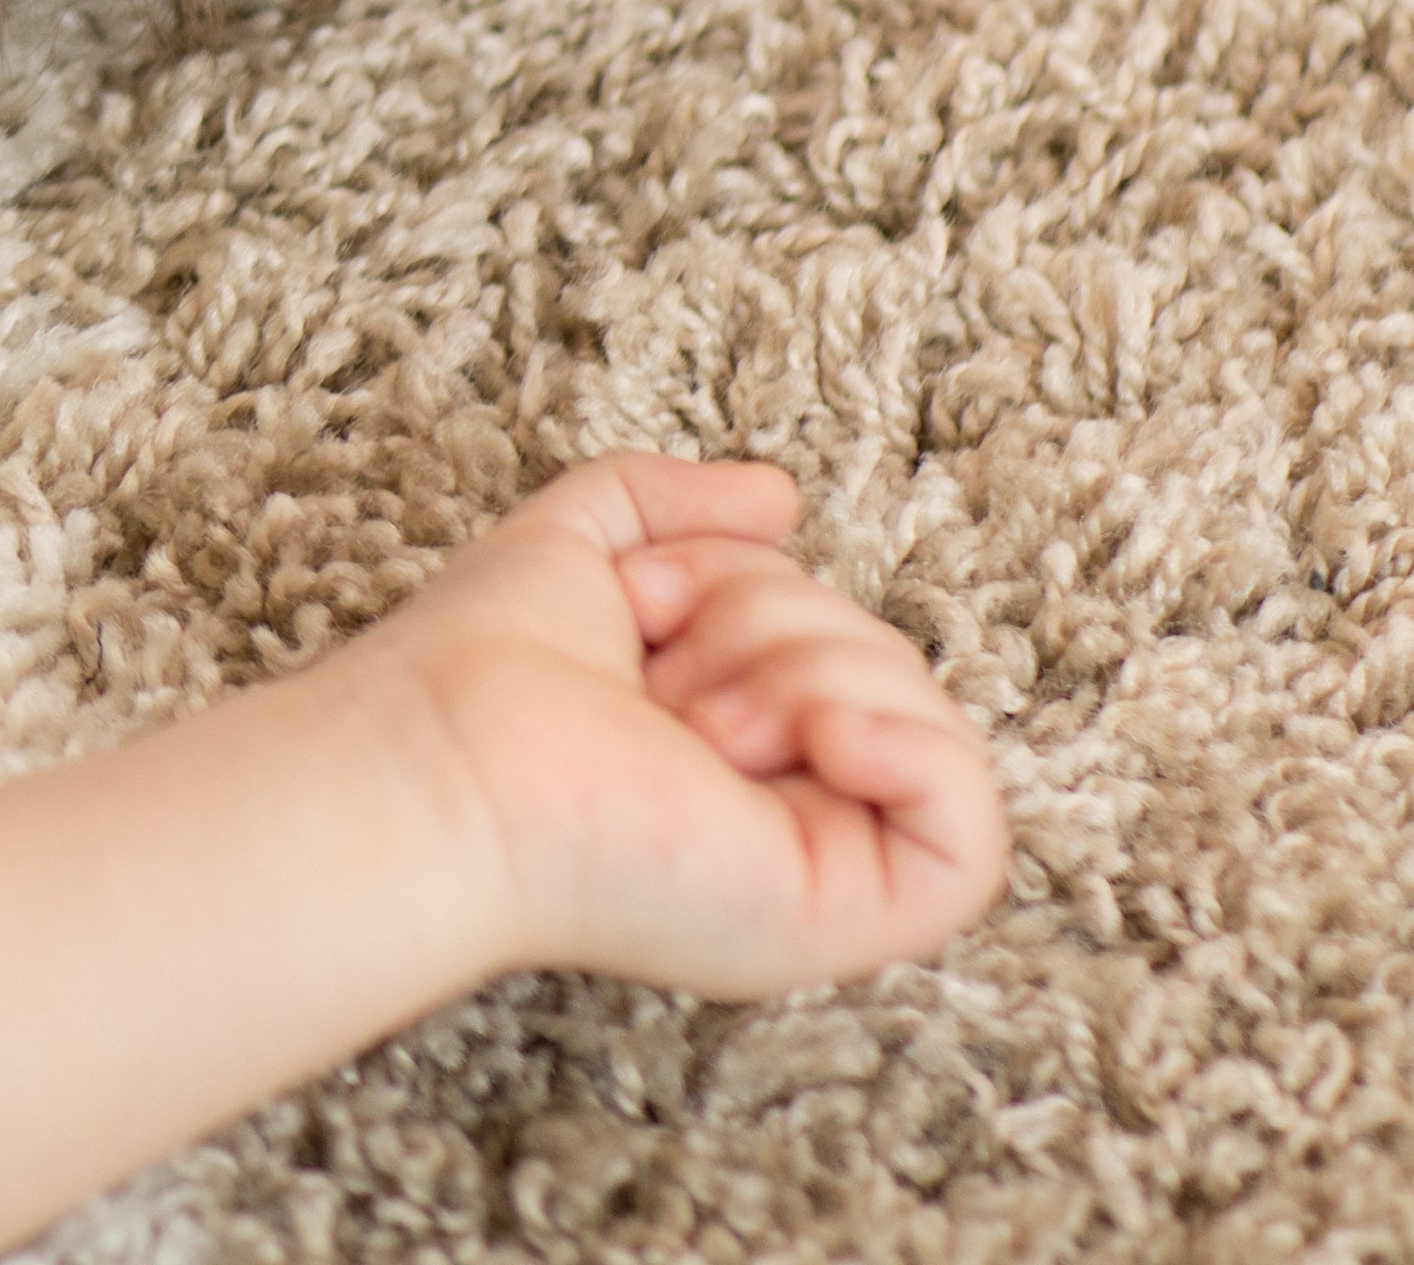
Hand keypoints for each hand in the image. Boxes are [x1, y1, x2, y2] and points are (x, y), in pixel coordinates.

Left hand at [343, 457, 1005, 998]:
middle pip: (882, 662)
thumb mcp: (583, 544)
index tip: (640, 596)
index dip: (749, 581)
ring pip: (924, 725)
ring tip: (699, 723)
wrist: (443, 755)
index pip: (828, 631)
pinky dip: (911, 753)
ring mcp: (818, 870)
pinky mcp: (846, 918)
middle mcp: (782, 810)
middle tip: (662, 674)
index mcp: (731, 744)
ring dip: (806, 675)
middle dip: (769, 620)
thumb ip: (670, 505)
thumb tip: (780, 495)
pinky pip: (971, 840)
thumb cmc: (477, 667)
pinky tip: (823, 736)